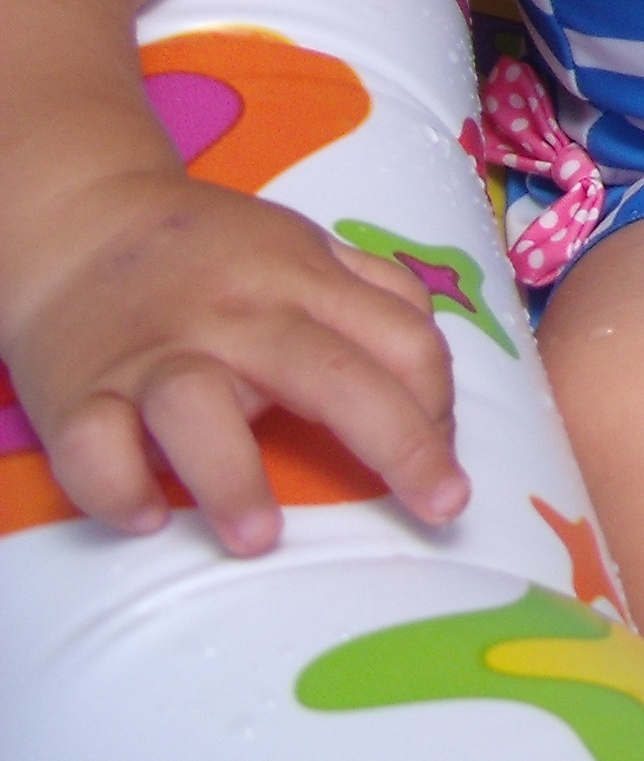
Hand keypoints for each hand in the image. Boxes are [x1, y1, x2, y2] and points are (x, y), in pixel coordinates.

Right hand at [0, 165, 464, 552]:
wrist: (82, 222)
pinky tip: (148, 516)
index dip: (440, 409)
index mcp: (305, 282)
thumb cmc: (215, 255)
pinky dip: (118, 486)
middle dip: (399, 445)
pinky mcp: (78, 392)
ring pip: (196, 406)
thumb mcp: (305, 248)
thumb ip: (373, 297)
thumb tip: (433, 381)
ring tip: (260, 539)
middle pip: (330, 374)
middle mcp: (237, 316)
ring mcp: (154, 354)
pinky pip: (92, 445)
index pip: (403, 340)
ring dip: (232, 479)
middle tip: (440, 510)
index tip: (448, 470)